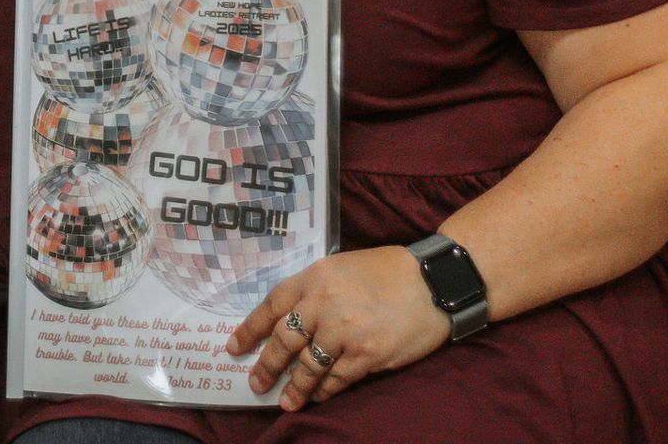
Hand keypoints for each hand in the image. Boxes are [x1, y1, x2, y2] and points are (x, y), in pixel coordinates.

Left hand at [227, 247, 449, 409]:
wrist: (433, 282)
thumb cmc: (388, 271)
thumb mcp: (342, 267)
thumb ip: (315, 289)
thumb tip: (291, 318)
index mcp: (315, 278)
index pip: (271, 305)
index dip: (250, 329)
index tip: (234, 347)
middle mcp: (324, 304)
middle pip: (284, 341)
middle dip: (267, 365)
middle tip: (256, 383)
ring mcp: (345, 331)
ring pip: (308, 366)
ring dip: (294, 387)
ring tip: (285, 401)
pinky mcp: (366, 355)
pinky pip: (337, 379)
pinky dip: (324, 390)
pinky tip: (318, 396)